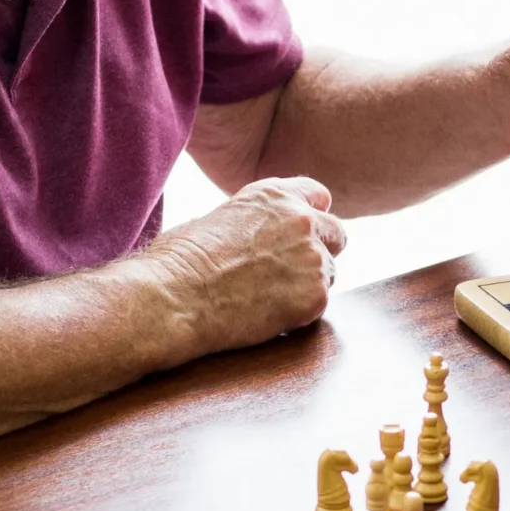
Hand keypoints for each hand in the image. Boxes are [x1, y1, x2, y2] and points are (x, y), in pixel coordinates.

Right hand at [148, 177, 344, 356]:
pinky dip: (299, 314)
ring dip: (307, 284)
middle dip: (319, 250)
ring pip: (328, 273)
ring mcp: (313, 258)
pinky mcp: (315, 297)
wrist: (172, 297)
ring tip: (265, 298)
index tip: (299, 235)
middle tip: (289, 272)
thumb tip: (263, 237)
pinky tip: (265, 315)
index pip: (318, 196)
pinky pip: (318, 306)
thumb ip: (256, 221)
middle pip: (336, 234)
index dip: (310, 217)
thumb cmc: (178, 261)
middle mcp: (302, 220)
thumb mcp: (219, 218)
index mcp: (275, 195)